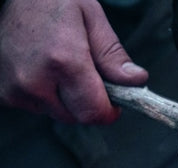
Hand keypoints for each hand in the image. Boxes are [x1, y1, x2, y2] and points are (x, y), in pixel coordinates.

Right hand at [0, 0, 146, 122]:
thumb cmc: (52, 1)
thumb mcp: (91, 18)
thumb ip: (113, 55)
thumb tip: (136, 81)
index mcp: (63, 61)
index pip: (94, 113)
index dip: (109, 111)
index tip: (113, 101)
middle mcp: (34, 80)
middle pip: (77, 117)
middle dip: (87, 102)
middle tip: (84, 74)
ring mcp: (14, 88)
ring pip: (56, 113)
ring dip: (64, 99)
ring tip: (57, 66)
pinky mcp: (3, 92)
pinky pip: (36, 107)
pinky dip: (44, 95)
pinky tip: (40, 69)